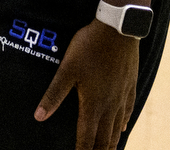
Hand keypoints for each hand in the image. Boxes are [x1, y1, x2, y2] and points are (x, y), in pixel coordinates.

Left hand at [35, 19, 138, 149]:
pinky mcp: (130, 86)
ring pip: (117, 127)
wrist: (118, 30)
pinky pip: (128, 111)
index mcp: (93, 103)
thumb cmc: (89, 47)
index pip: (87, 137)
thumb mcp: (67, 69)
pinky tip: (123, 127)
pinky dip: (123, 124)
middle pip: (105, 137)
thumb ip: (53, 94)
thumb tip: (39, 116)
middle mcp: (110, 105)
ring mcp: (122, 96)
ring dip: (112, 142)